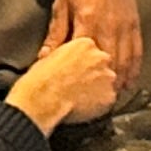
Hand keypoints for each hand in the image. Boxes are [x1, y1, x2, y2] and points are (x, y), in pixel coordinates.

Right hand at [10, 33, 124, 133]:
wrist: (43, 98)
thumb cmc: (41, 78)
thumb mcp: (50, 56)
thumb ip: (63, 53)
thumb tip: (55, 55)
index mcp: (86, 44)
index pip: (94, 52)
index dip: (86, 64)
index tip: (79, 72)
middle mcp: (102, 58)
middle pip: (105, 66)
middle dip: (96, 75)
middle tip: (80, 86)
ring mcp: (108, 77)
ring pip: (108, 83)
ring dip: (99, 90)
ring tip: (81, 98)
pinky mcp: (110, 95)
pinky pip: (108, 100)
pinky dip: (100, 105)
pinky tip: (85, 107)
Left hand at [47, 0, 142, 90]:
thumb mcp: (60, 5)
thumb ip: (55, 33)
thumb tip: (45, 57)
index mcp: (89, 22)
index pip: (87, 58)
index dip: (84, 79)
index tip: (80, 94)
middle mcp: (111, 27)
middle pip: (110, 64)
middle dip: (105, 85)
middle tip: (99, 102)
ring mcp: (125, 26)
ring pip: (126, 61)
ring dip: (121, 80)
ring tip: (114, 96)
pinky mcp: (134, 24)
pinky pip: (137, 51)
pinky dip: (134, 67)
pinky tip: (130, 79)